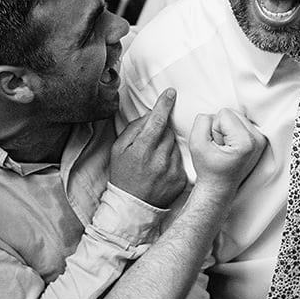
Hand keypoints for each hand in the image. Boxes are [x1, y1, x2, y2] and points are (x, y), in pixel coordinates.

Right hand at [110, 89, 186, 207]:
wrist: (133, 205)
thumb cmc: (123, 174)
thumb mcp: (118, 149)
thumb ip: (134, 129)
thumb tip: (150, 115)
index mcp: (142, 149)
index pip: (157, 121)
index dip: (164, 104)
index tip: (171, 93)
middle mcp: (159, 159)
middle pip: (168, 131)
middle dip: (161, 131)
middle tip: (151, 143)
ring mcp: (172, 170)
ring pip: (175, 145)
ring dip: (167, 146)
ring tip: (155, 159)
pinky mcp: (181, 179)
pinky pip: (180, 159)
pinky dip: (172, 159)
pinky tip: (162, 169)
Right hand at [188, 109, 265, 193]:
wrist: (219, 187)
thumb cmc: (209, 169)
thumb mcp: (196, 143)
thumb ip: (202, 121)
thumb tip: (213, 114)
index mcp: (246, 141)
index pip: (224, 113)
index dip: (213, 128)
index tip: (216, 146)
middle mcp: (258, 140)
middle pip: (232, 112)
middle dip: (221, 127)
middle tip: (220, 147)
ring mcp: (261, 140)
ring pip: (236, 116)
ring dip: (227, 129)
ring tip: (225, 148)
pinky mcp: (259, 140)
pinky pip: (241, 123)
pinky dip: (233, 132)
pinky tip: (231, 147)